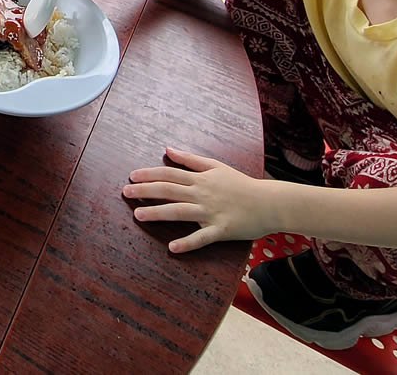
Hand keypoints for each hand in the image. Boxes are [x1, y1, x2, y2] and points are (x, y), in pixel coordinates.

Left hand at [123, 148, 276, 252]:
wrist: (270, 202)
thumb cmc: (242, 184)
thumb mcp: (216, 166)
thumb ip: (190, 159)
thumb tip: (168, 149)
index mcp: (201, 179)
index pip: (170, 174)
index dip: (149, 174)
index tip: (131, 176)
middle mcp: (203, 194)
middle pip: (169, 190)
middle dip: (145, 191)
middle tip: (126, 192)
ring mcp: (211, 212)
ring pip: (180, 211)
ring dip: (158, 213)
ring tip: (138, 215)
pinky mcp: (221, 230)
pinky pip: (202, 237)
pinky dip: (188, 242)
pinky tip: (172, 247)